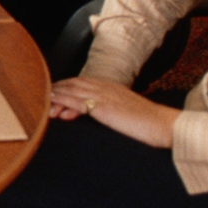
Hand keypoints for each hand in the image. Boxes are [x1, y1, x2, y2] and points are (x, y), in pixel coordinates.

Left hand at [48, 76, 179, 147]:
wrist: (165, 125)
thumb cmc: (151, 123)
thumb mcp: (129, 112)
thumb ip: (114, 111)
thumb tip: (106, 115)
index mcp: (112, 87)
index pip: (83, 82)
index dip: (67, 87)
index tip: (55, 93)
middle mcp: (106, 87)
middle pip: (74, 83)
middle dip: (57, 90)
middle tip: (42, 98)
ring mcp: (104, 96)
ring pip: (72, 90)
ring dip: (55, 96)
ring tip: (41, 102)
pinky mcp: (103, 108)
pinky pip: (77, 102)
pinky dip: (61, 101)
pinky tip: (52, 104)